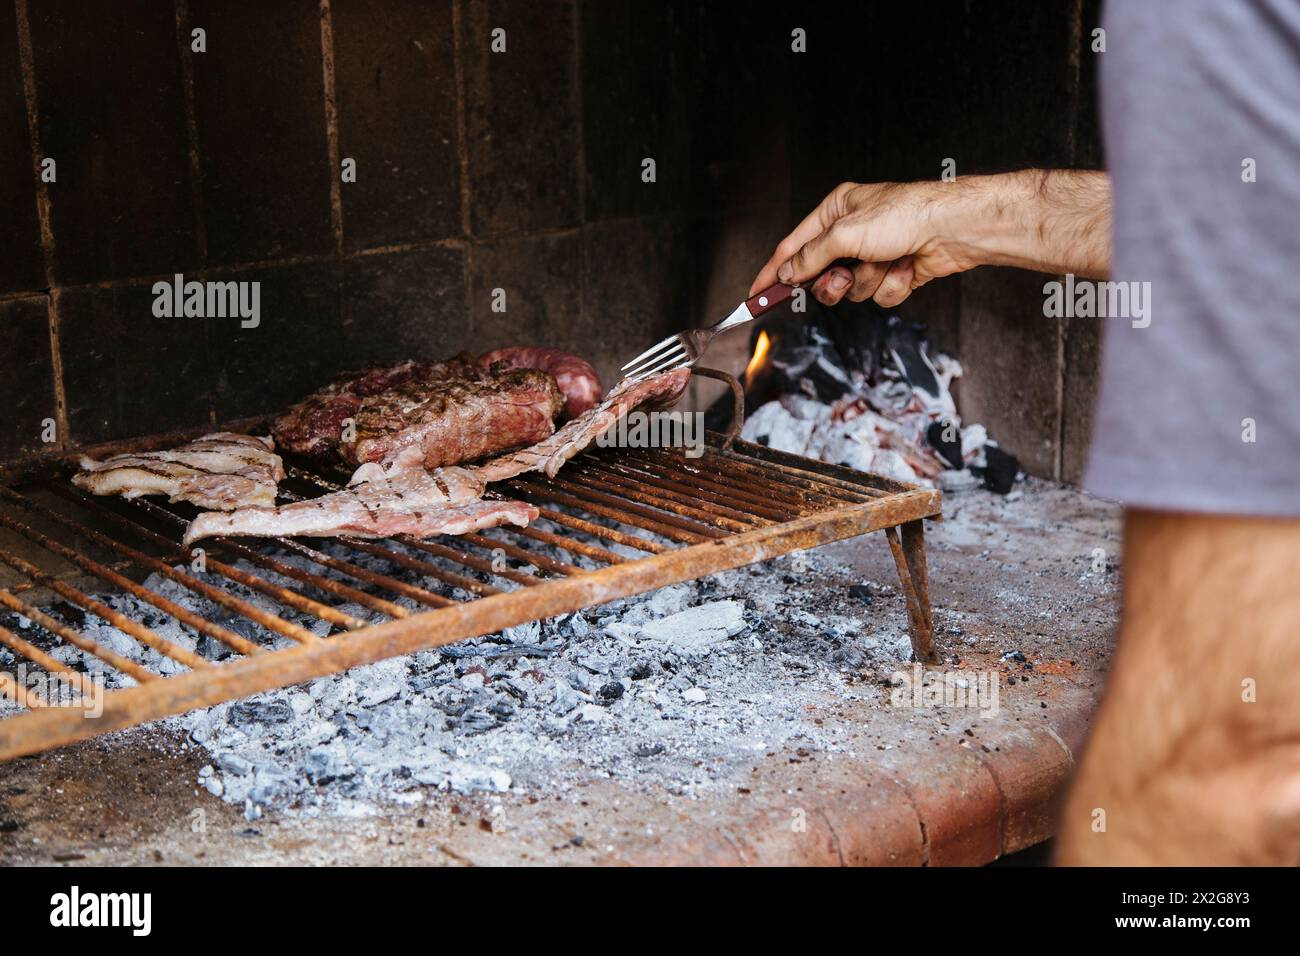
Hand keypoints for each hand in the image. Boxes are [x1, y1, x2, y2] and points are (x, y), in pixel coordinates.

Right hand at [750, 170, 1111, 306]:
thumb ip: (811, 257)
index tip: (756, 295)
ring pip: (851, 289)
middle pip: (821, 275)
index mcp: (836, 211)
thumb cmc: (907, 215)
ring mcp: (875, 254)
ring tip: (886, 264)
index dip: (773, 273)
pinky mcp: (895, 272)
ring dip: (869, 282)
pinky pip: (879, 295)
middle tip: (842, 279)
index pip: (793, 247)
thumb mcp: (846, 234)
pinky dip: (893, 286)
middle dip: (834, 282)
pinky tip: (908, 268)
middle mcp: (853, 232)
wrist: (954, 229)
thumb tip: (788, 273)